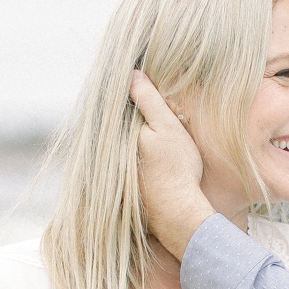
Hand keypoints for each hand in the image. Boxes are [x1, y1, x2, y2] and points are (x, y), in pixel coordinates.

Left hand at [129, 72, 213, 259]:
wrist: (177, 214)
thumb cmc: (176, 169)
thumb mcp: (167, 127)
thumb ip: (148, 99)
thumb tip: (132, 74)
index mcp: (119, 133)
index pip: (122, 105)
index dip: (140, 98)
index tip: (155, 95)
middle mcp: (110, 152)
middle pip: (124, 125)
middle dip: (142, 118)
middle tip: (170, 118)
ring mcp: (114, 172)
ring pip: (127, 144)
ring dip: (141, 138)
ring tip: (165, 144)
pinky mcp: (123, 186)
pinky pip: (128, 162)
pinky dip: (140, 158)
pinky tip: (158, 163)